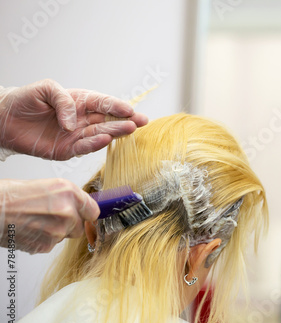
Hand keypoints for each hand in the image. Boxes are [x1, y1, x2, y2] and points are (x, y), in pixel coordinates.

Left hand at [0, 79, 147, 159]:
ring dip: (116, 132)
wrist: (4, 120)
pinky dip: (95, 144)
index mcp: (80, 101)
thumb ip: (63, 101)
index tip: (131, 109)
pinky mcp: (67, 150)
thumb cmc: (24, 101)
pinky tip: (106, 140)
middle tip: (141, 121)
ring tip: (130, 129)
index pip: (103, 103)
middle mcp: (82, 119)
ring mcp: (76, 135)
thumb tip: (73, 122)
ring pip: (101, 133)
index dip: (118, 106)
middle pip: (108, 119)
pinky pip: (84, 148)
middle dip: (126, 120)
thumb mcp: (45, 89)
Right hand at [0, 178, 98, 253]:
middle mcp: (67, 211)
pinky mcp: (46, 245)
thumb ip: (69, 197)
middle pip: (80, 226)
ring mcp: (58, 230)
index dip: (87, 214)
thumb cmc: (12, 195)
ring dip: (55, 232)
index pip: (93, 210)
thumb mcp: (49, 186)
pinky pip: (51, 244)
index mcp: (69, 193)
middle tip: (53, 217)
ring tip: (36, 220)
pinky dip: (43, 239)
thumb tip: (80, 207)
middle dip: (70, 224)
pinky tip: (31, 229)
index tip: (85, 216)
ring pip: (65, 236)